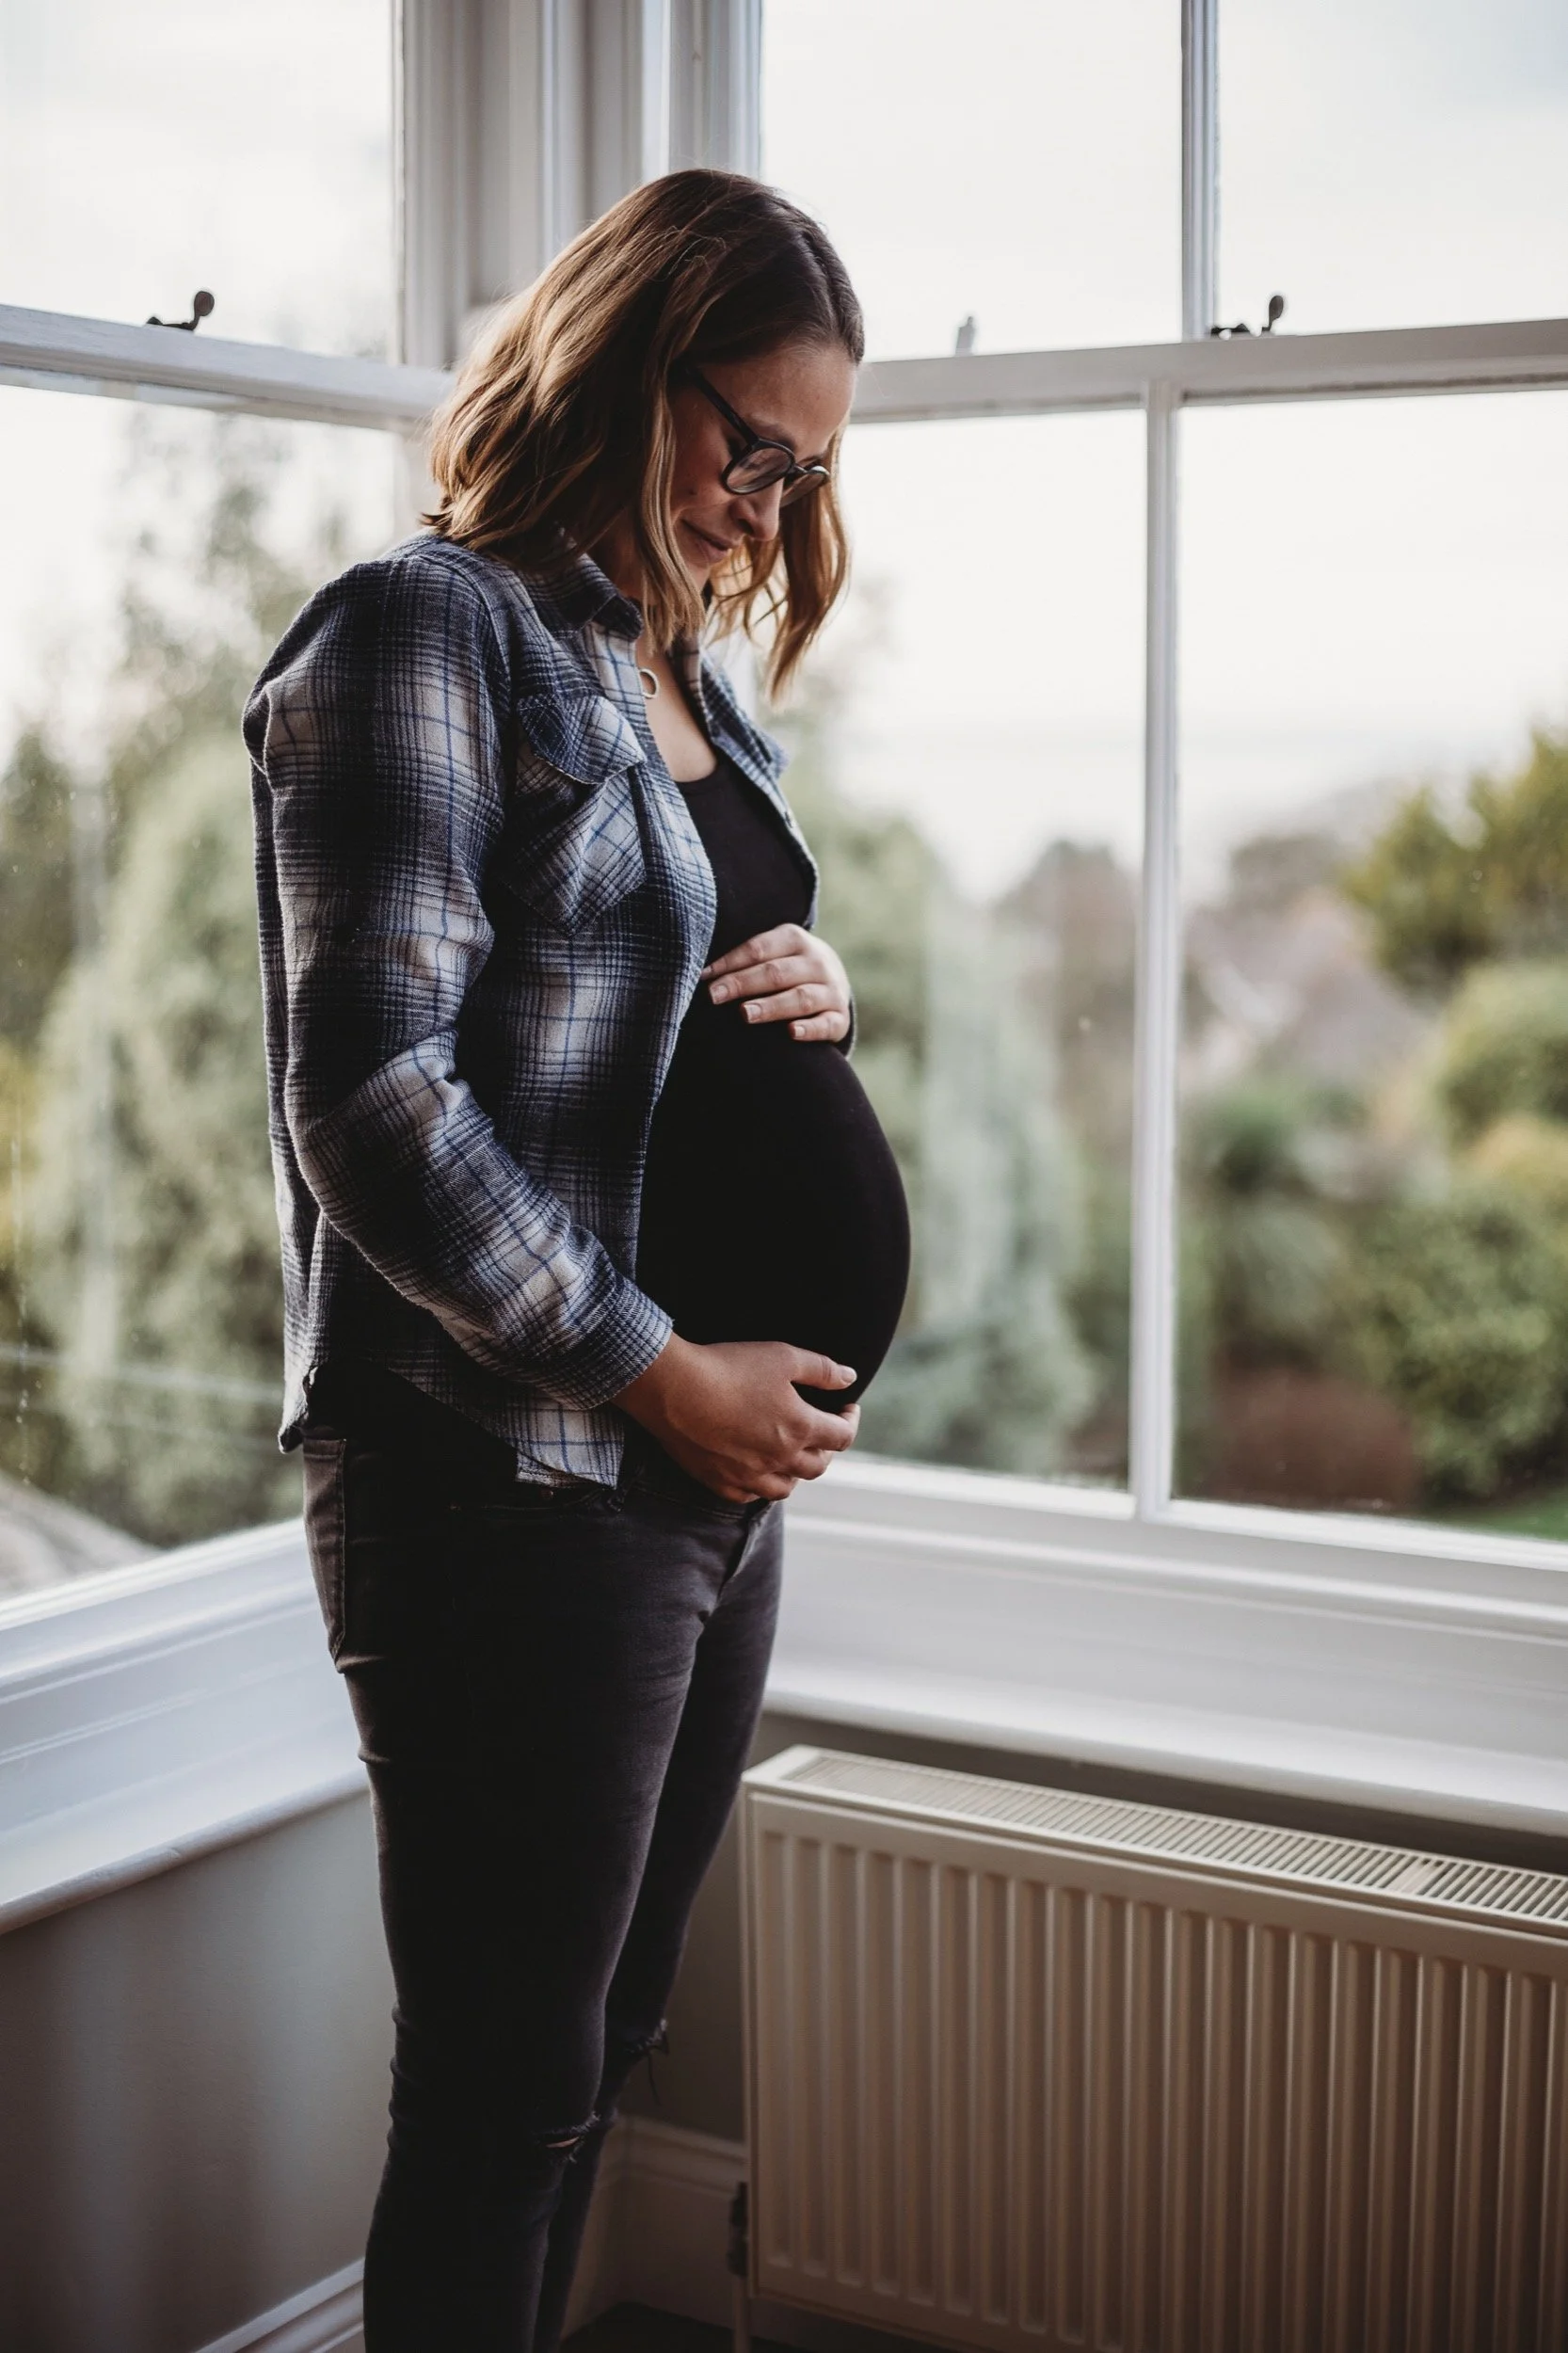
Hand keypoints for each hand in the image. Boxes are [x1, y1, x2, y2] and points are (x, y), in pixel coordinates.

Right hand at [614, 1334, 859, 1501]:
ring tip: (792, 1456)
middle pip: (818, 1466)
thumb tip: (850, 1378)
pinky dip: (760, 1485)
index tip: (848, 1408)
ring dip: (796, 1473)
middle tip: (823, 1431)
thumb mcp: (783, 1357)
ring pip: (786, 1487)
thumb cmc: (729, 1367)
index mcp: (801, 1428)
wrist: (673, 1388)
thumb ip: (822, 1369)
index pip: (843, 1437)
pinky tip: (757, 1471)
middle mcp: (780, 1458)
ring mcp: (749, 1475)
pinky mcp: (720, 1482)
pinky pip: (749, 1496)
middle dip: (827, 1448)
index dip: (851, 1421)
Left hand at [703, 924, 850, 1043]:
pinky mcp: (840, 1018)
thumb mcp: (773, 954)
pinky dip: (810, 1029)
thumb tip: (702, 975)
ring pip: (801, 998)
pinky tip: (791, 1033)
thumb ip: (746, 961)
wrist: (833, 982)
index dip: (731, 962)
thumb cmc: (786, 970)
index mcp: (795, 939)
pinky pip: (827, 1024)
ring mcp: (832, 991)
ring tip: (745, 1014)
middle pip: (777, 972)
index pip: (759, 949)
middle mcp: (818, 962)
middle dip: (744, 984)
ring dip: (772, 1006)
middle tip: (715, 996)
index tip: (704, 977)